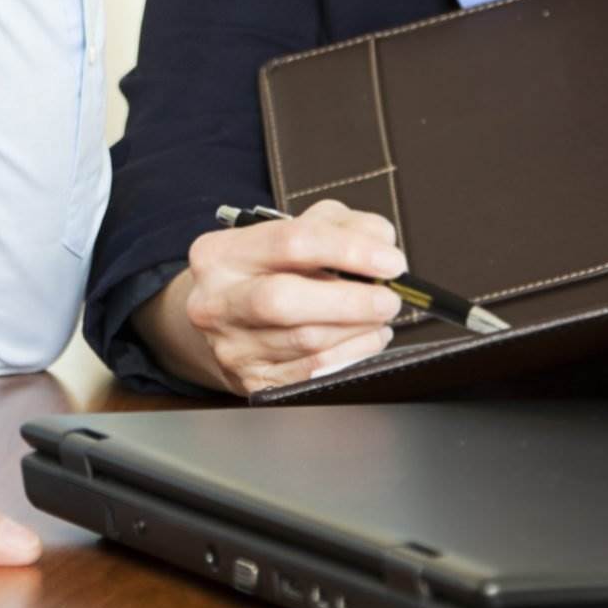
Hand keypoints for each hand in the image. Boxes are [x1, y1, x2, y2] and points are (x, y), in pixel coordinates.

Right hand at [140, 200, 404, 395]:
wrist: (222, 322)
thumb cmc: (266, 270)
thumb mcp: (295, 230)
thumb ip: (341, 225)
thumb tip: (381, 242)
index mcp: (221, 253)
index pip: (290, 243)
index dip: (348, 251)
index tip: (391, 262)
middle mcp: (217, 301)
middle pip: (284, 299)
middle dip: (351, 301)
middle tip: (389, 299)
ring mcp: (231, 346)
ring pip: (305, 341)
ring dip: (358, 329)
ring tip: (381, 315)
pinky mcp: (251, 381)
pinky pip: (312, 371)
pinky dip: (351, 354)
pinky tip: (368, 338)